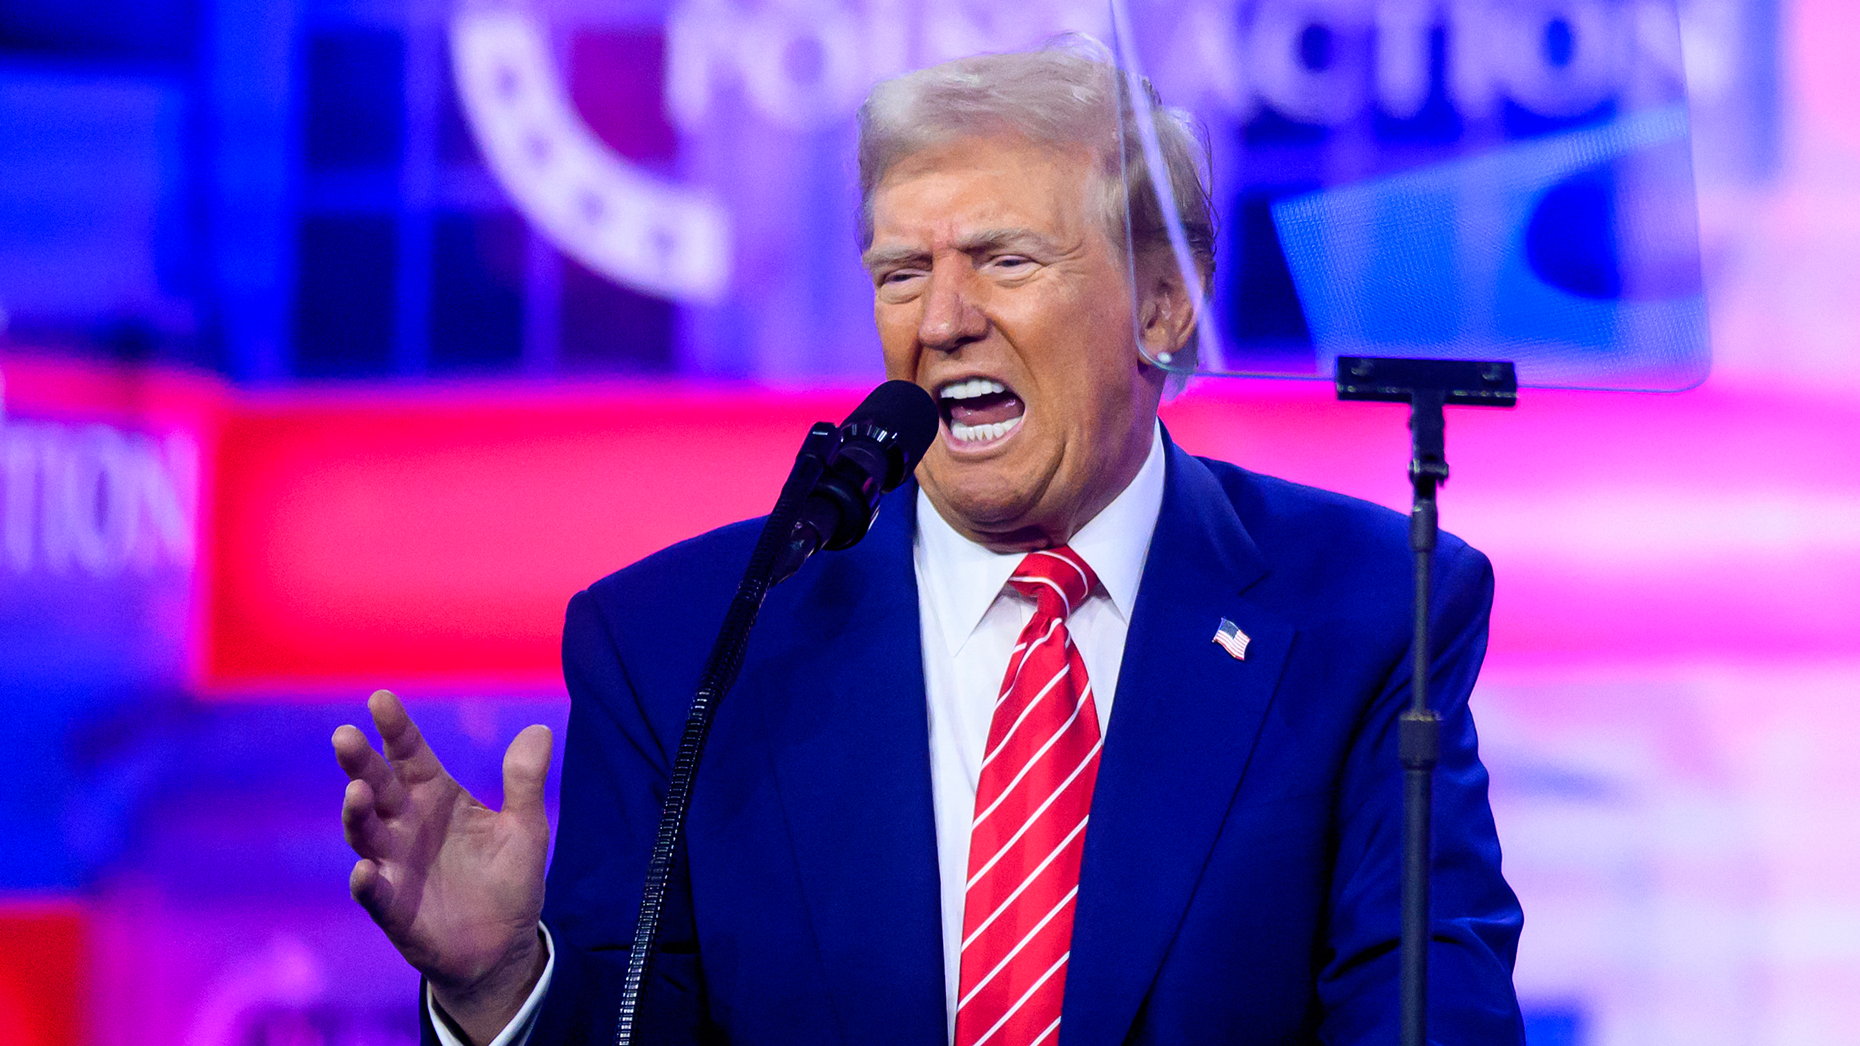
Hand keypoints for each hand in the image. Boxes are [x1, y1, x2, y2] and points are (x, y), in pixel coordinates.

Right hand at [334, 690, 552, 1042]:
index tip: (381, 699)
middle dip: (361, 763)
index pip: (410, 754)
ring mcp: (395, 865)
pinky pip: (374, 893)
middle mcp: (406, 825)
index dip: (395, 728)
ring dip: (357, 814)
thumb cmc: (508, 879)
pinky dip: (366, 882)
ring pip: (366, 834)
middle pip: (377, 786)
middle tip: (346, 736)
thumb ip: (526, 782)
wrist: (503, 947)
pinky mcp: (393, 908)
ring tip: (358, 793)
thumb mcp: (526, 828)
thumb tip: (541, 730)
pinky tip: (364, 870)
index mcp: (436, 797)